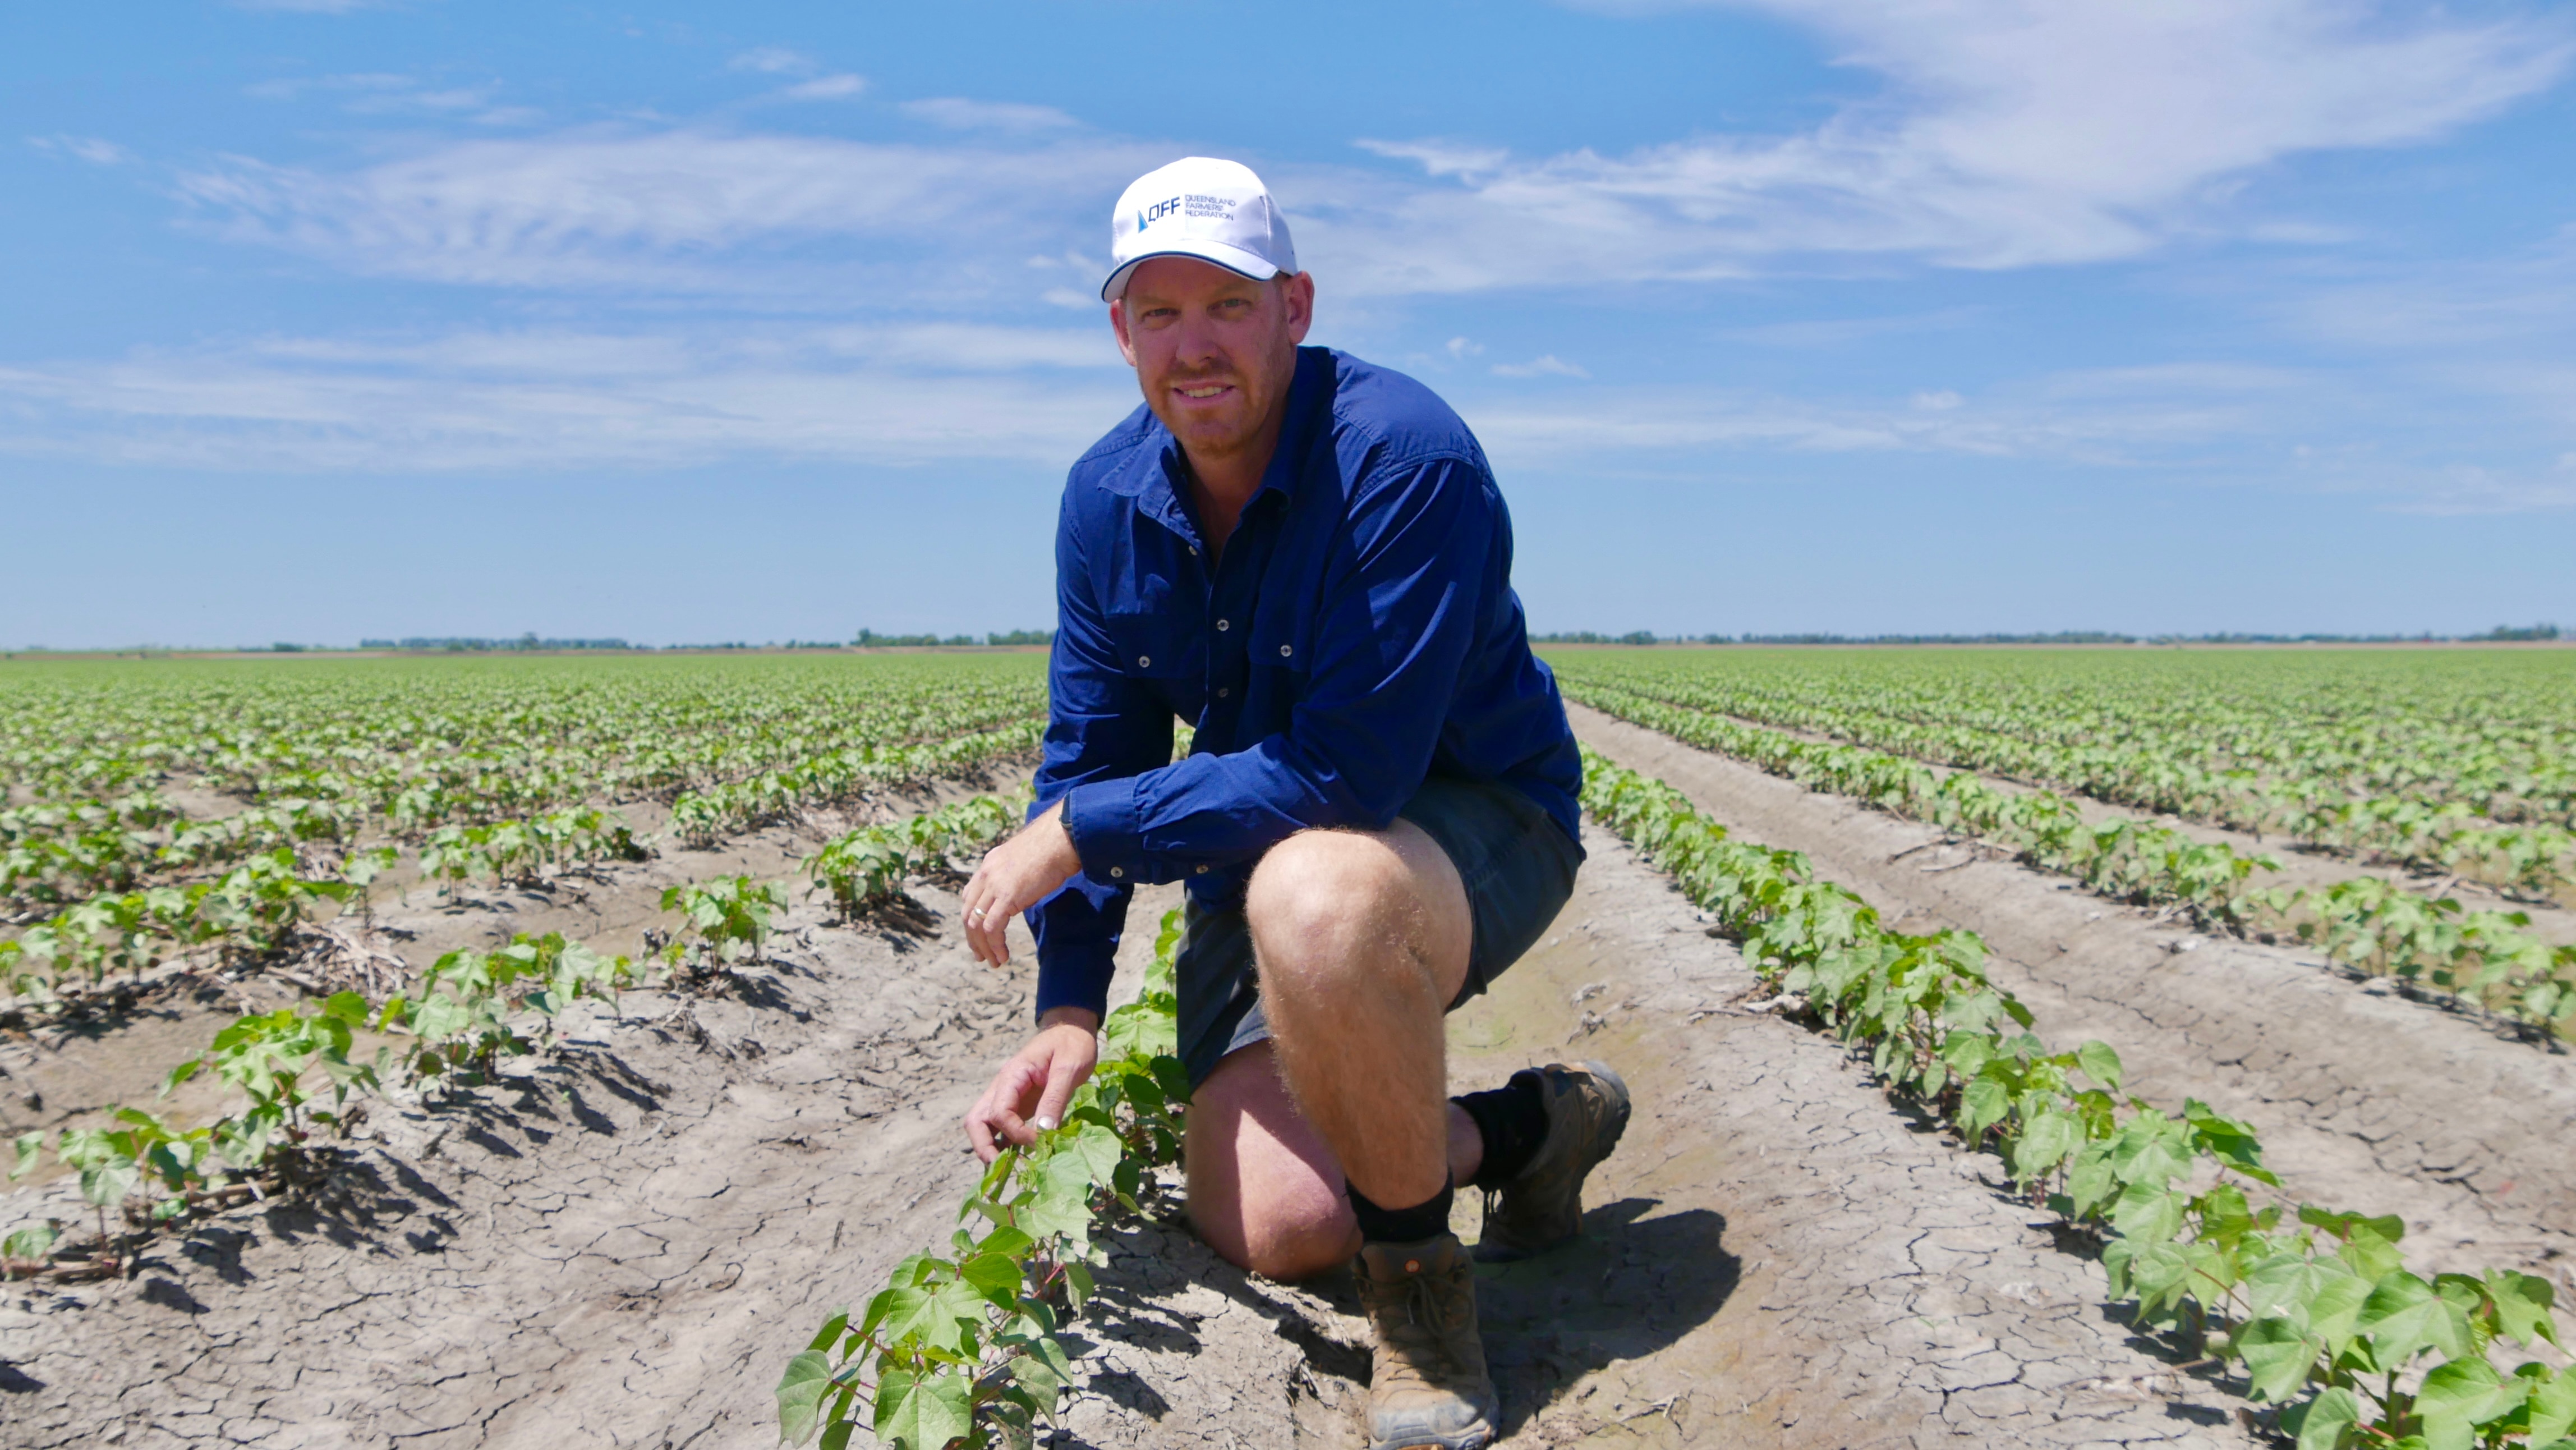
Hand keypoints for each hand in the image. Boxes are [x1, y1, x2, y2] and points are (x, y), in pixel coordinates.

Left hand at [960, 801, 1084, 966]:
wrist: (1060, 840)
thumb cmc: (1052, 849)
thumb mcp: (1024, 862)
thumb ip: (1014, 878)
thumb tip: (1020, 894)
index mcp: (989, 865)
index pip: (969, 897)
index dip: (972, 919)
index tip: (980, 935)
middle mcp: (986, 874)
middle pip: (967, 913)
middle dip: (972, 938)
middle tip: (980, 955)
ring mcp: (993, 885)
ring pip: (976, 924)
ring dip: (983, 947)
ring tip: (993, 962)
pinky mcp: (1006, 897)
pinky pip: (992, 928)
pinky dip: (995, 945)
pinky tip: (1002, 956)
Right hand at [966, 1008, 1100, 1161]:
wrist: (1073, 1031)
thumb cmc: (1072, 1045)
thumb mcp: (1069, 1068)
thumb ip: (1055, 1098)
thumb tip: (1044, 1131)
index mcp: (1012, 1076)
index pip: (998, 1112)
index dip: (1015, 1133)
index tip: (1040, 1142)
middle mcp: (1003, 1088)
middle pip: (976, 1121)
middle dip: (984, 1148)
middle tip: (1003, 1170)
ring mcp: (1009, 1098)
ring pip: (984, 1126)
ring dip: (992, 1149)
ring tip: (1011, 1170)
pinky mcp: (1019, 1106)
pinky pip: (1003, 1128)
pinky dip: (1006, 1145)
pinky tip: (1021, 1159)